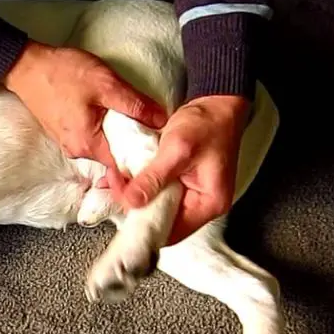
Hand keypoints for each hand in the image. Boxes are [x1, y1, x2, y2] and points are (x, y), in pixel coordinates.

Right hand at [3, 41, 168, 191]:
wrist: (27, 66)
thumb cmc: (63, 74)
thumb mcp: (107, 84)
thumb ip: (136, 105)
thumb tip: (161, 120)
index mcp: (88, 145)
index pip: (122, 168)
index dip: (142, 162)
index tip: (158, 153)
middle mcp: (76, 151)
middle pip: (113, 158)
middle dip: (132, 147)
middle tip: (152, 131)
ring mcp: (67, 143)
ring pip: (102, 147)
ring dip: (117, 137)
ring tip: (132, 120)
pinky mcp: (63, 133)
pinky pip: (90, 138)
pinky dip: (103, 130)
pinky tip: (109, 114)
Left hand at [118, 95, 250, 244]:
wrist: (217, 101)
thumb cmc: (207, 123)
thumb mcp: (177, 149)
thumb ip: (153, 178)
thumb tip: (131, 201)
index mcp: (209, 203)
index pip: (173, 232)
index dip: (145, 226)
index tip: (122, 208)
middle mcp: (203, 205)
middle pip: (163, 222)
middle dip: (136, 208)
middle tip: (116, 187)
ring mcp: (193, 195)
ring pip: (158, 207)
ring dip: (136, 196)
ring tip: (117, 181)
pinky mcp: (183, 184)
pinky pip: (159, 193)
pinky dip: (142, 187)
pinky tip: (126, 178)